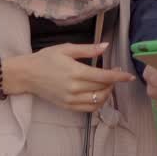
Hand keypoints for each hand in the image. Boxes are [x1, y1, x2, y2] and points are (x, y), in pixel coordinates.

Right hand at [5, 43, 134, 112]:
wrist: (27, 75)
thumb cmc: (46, 58)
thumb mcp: (66, 49)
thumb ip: (88, 49)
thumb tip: (106, 47)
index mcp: (76, 72)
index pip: (104, 76)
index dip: (119, 76)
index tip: (129, 76)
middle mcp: (74, 88)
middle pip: (103, 88)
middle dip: (113, 82)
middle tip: (116, 74)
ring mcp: (71, 100)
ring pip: (98, 101)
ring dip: (107, 93)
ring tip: (108, 84)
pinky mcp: (67, 107)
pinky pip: (89, 109)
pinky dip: (98, 103)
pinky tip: (99, 94)